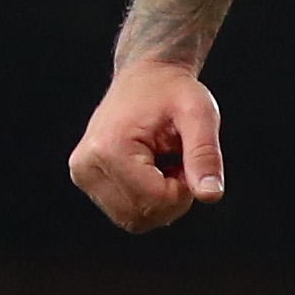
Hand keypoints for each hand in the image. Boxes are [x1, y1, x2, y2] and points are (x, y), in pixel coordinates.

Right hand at [66, 60, 226, 232]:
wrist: (144, 75)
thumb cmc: (173, 90)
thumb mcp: (199, 113)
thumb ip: (205, 155)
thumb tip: (211, 196)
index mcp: (109, 148)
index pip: (157, 199)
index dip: (185, 188)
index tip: (189, 158)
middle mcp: (86, 166)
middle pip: (143, 215)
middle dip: (173, 197)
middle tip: (180, 160)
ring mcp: (82, 175)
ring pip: (134, 220)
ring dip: (161, 201)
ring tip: (166, 163)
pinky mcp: (86, 181)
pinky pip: (127, 212)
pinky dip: (149, 200)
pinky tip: (154, 170)